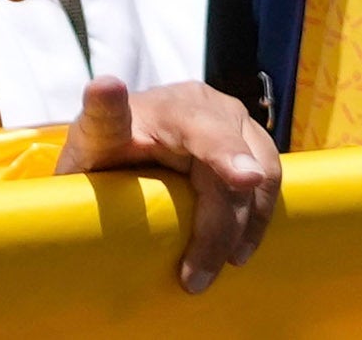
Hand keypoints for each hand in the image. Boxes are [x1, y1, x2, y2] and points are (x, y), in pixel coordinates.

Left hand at [65, 78, 282, 288]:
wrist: (124, 142)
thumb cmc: (106, 145)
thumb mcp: (93, 137)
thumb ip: (100, 116)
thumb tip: (106, 84)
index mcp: (171, 107)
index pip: (204, 129)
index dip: (226, 152)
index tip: (245, 178)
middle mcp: (210, 108)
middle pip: (233, 170)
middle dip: (222, 228)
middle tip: (195, 278)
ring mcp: (235, 124)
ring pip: (261, 176)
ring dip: (247, 226)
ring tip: (224, 264)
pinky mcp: (250, 143)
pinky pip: (268, 182)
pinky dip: (256, 218)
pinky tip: (238, 248)